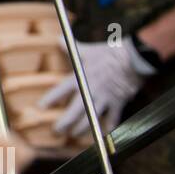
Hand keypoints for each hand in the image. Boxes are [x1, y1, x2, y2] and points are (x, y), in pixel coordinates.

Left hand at [39, 38, 154, 138]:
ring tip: (74, 134)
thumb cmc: (109, 53)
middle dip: (64, 123)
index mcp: (80, 78)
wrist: (133, 58)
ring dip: (82, 128)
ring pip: (90, 118)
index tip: (41, 107)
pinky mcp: (118, 102)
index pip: (61, 90)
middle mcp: (90, 90)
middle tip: (57, 130)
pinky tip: (103, 134)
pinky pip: (112, 118)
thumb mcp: (88, 50)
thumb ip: (72, 48)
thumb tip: (58, 39)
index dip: (50, 99)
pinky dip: (108, 127)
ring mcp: (104, 98)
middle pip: (74, 111)